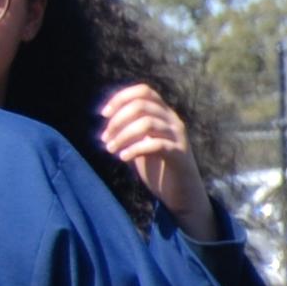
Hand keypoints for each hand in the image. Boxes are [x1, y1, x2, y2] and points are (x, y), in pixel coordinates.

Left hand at [97, 82, 213, 229]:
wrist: (182, 194)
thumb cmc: (158, 168)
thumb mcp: (141, 142)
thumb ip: (130, 128)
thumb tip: (108, 117)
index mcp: (165, 114)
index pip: (144, 91)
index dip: (121, 97)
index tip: (104, 114)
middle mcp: (174, 121)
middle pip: (142, 105)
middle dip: (117, 120)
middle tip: (104, 138)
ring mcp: (178, 137)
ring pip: (146, 123)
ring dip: (122, 135)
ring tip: (109, 149)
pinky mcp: (180, 155)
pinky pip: (155, 144)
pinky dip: (134, 149)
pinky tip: (123, 158)